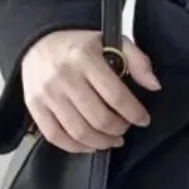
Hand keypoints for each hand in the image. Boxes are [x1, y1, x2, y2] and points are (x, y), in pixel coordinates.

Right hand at [21, 30, 160, 153]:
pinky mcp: (34, 106)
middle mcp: (64, 76)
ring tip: (112, 140)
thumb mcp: (112, 41)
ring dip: (101, 142)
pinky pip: (55, 136)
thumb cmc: (80, 44)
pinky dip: (76, 147)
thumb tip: (154, 86)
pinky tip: (90, 145)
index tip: (143, 120)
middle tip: (126, 128)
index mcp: (85, 58)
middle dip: (119, 129)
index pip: (116, 96)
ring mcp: (47, 93)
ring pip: (79, 132)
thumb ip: (137, 61)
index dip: (134, 113)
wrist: (38, 40)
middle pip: (99, 118)